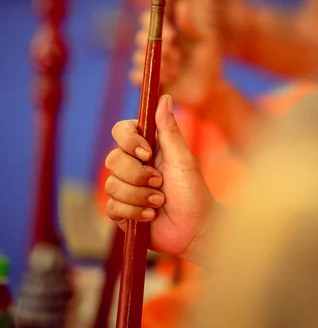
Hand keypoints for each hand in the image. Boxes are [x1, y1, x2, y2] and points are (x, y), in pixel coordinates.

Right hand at [105, 94, 214, 258]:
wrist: (196, 230)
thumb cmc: (194, 192)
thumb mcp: (182, 158)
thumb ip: (169, 129)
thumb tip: (164, 97)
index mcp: (147, 148)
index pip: (121, 131)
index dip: (129, 141)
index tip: (147, 153)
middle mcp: (133, 165)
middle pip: (112, 159)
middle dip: (137, 175)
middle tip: (160, 183)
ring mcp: (126, 189)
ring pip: (112, 185)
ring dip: (139, 196)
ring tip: (159, 201)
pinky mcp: (122, 212)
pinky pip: (112, 207)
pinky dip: (134, 212)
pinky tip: (151, 216)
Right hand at [129, 0, 246, 110]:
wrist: (208, 90)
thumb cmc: (207, 62)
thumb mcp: (203, 42)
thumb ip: (190, 26)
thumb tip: (182, 4)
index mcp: (165, 31)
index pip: (149, 19)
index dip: (155, 23)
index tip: (172, 34)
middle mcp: (154, 45)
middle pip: (140, 37)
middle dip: (159, 46)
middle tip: (176, 53)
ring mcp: (148, 63)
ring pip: (140, 57)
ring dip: (159, 64)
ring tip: (177, 71)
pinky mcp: (146, 81)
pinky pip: (134, 76)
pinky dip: (148, 77)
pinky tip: (166, 79)